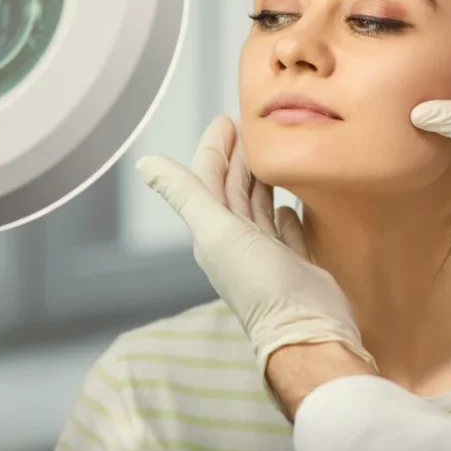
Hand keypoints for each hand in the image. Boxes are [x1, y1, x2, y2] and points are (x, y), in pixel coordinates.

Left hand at [135, 116, 376, 388]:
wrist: (306, 331)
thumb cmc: (261, 285)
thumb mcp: (217, 232)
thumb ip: (184, 195)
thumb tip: (144, 163)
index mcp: (214, 233)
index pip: (209, 179)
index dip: (215, 148)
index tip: (227, 119)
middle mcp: (237, 242)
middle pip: (234, 189)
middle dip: (240, 156)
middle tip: (252, 125)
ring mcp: (267, 254)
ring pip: (260, 206)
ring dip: (262, 179)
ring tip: (273, 153)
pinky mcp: (295, 264)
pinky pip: (287, 231)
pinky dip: (285, 213)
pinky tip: (289, 204)